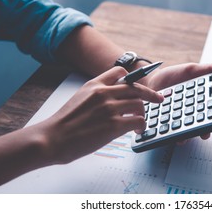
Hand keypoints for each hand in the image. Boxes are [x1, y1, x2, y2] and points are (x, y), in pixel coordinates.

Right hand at [37, 66, 163, 163]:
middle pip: (136, 88)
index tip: (141, 84)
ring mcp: (109, 108)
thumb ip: (97, 94)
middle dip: (150, 94)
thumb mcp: (79, 98)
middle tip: (159, 98)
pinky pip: (137, 120)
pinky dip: (141, 125)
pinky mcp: (113, 125)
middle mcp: (103, 93)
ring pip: (139, 104)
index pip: (120, 72)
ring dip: (143, 113)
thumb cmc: (63, 123)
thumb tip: (113, 98)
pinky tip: (137, 130)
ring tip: (141, 121)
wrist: (52, 138)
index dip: (133, 78)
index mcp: (94, 84)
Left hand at [144, 61, 211, 140]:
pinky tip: (167, 132)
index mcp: (199, 102)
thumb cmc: (173, 75)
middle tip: (202, 134)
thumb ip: (210, 68)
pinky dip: (168, 133)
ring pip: (184, 132)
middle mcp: (190, 113)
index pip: (210, 113)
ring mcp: (177, 119)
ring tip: (183, 138)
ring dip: (185, 137)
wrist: (151, 80)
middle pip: (199, 126)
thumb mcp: (192, 70)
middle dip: (201, 132)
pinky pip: (167, 131)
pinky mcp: (164, 123)